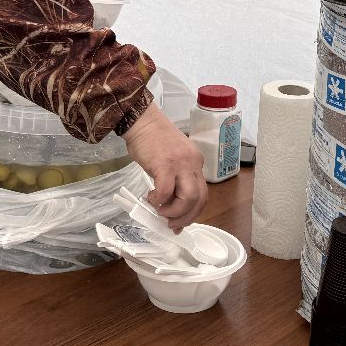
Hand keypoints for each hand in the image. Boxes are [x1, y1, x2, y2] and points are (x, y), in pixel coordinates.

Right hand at [123, 104, 207, 231]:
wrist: (142, 120)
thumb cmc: (153, 139)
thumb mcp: (173, 158)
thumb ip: (176, 177)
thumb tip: (169, 202)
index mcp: (196, 163)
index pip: (203, 194)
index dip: (193, 212)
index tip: (181, 222)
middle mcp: (193, 164)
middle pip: (199, 199)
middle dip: (185, 217)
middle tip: (171, 224)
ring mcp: (180, 164)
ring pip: (188, 198)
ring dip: (174, 212)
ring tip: (160, 211)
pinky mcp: (165, 165)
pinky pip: (166, 191)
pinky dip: (158, 200)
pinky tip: (150, 198)